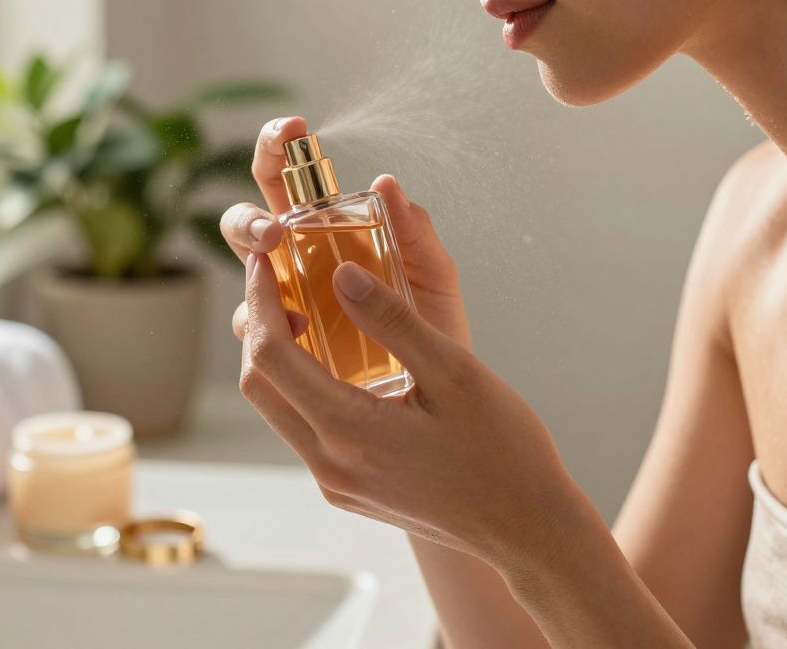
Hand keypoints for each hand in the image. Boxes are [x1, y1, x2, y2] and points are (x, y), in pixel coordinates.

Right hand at [220, 116, 471, 349]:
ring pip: (246, 279)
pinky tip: (300, 325)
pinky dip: (270, 325)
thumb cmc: (432, 323)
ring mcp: (285, 305)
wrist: (441, 392)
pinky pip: (258, 334)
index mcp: (324, 229)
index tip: (293, 128)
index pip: (285, 178)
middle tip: (273, 232)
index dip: (277, 146)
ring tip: (281, 280)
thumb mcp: (434, 274)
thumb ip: (415, 231)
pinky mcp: (287, 350)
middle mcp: (294, 262)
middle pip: (243, 225)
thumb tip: (386, 182)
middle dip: (247, 221)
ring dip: (253, 277)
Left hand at [220, 117, 576, 565]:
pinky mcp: (348, 491)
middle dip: (259, 326)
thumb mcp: (454, 371)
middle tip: (278, 280)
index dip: (260, 300)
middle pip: (260, 384)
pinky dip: (303, 387)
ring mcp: (335, 484)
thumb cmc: (502, 449)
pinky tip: (334, 360)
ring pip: (278, 409)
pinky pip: (305, 431)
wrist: (526, 527)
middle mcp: (329, 465)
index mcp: (349, 431)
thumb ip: (393, 321)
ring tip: (305, 311)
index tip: (265, 259)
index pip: (272, 355)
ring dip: (279, 358)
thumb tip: (342, 274)